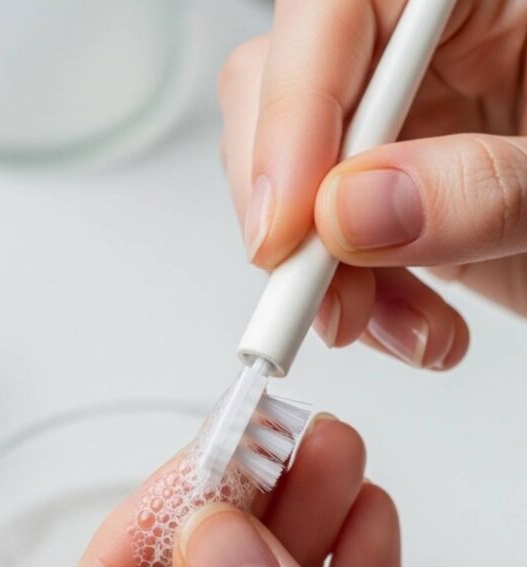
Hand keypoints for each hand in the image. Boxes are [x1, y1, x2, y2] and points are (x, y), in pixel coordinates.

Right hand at [219, 0, 526, 368]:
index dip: (294, 107)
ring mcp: (414, 119)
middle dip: (294, 205)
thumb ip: (483, 188)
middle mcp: (438, 42)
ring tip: (400, 327)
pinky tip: (417, 328)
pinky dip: (358, 302)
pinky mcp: (405, 191)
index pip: (342, 6)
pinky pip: (331, 241)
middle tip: (317, 292)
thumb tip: (352, 209)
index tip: (288, 224)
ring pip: (295, 176)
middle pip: (288, 84)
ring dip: (326, 274)